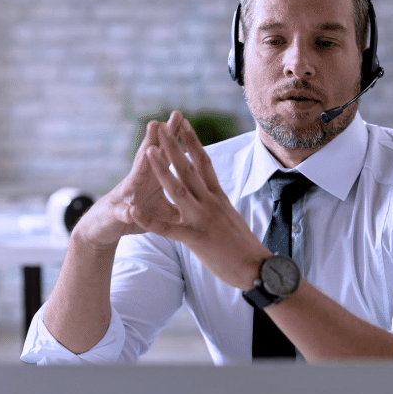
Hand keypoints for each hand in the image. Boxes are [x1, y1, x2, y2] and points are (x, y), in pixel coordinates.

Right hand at [69, 118, 179, 248]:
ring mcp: (126, 197)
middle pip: (148, 157)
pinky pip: (122, 214)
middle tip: (162, 120)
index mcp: (152, 178)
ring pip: (134, 178)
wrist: (103, 227)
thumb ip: (176, 196)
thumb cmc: (136, 213)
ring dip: (141, 164)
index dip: (173, 138)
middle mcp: (138, 182)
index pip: (164, 154)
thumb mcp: (161, 206)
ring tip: (149, 149)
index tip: (182, 119)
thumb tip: (199, 191)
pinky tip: (130, 211)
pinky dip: (126, 213)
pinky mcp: (116, 215)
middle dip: (156, 139)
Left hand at [131, 111, 268, 290]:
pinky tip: (134, 211)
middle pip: (189, 168)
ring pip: (178, 189)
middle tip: (160, 127)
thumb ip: (218, 204)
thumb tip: (213, 196)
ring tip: (148, 151)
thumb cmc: (246, 247)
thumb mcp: (230, 218)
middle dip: (174, 146)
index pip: (204, 163)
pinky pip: (168, 228)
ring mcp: (203, 219)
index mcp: (218, 197)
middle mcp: (211, 202)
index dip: (192, 142)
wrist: (259, 268)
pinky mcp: (196, 238)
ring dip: (162, 170)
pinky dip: (149, 220)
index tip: (183, 124)